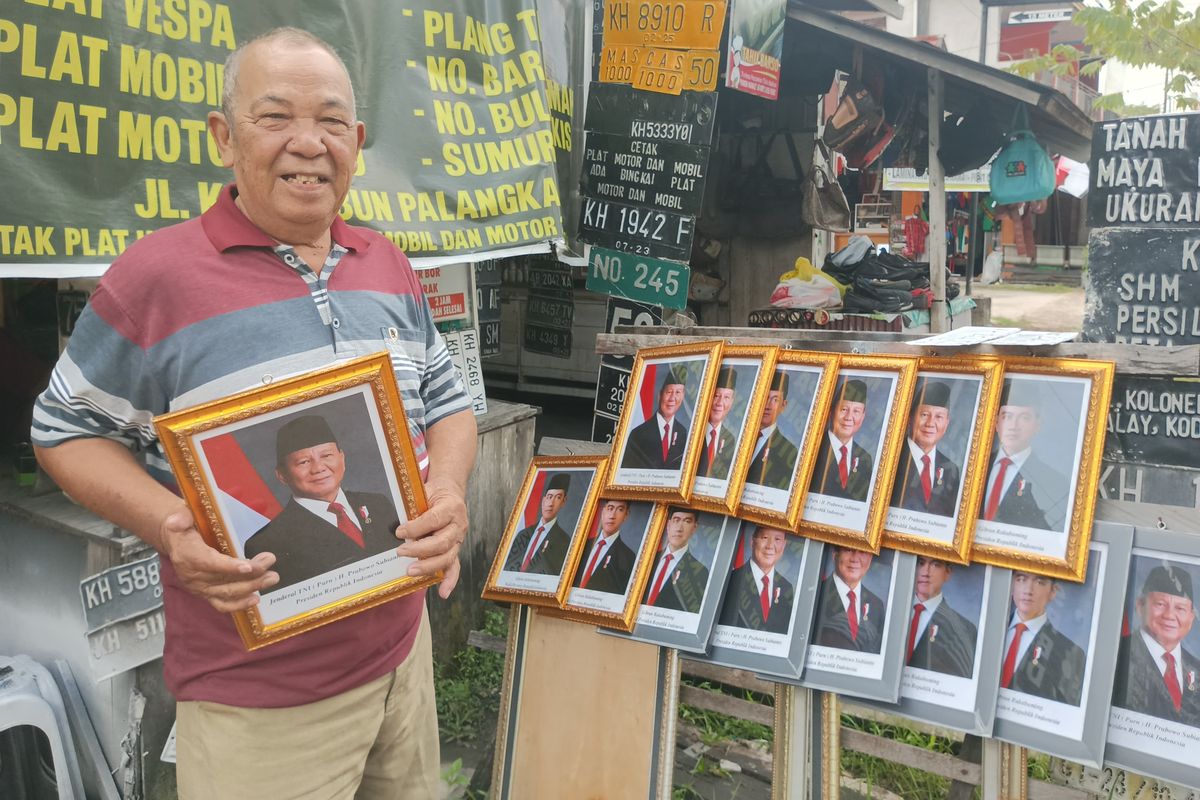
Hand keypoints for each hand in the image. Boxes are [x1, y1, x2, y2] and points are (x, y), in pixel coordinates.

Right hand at [160, 507, 277, 612]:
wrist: (175, 541)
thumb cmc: (182, 526)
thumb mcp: (179, 517)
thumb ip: (180, 519)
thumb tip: (177, 521)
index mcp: (187, 555)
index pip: (210, 564)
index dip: (230, 567)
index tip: (250, 567)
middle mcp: (193, 576)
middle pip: (224, 580)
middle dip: (251, 574)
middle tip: (270, 562)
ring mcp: (200, 588)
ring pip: (228, 592)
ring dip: (252, 586)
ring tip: (272, 578)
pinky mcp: (205, 594)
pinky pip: (222, 604)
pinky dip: (239, 604)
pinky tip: (256, 599)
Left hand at [395, 481, 467, 598]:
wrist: (450, 492)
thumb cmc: (433, 494)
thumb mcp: (424, 494)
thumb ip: (413, 508)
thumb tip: (395, 526)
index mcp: (451, 507)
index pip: (435, 519)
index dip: (417, 527)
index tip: (399, 532)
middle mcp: (458, 525)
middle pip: (442, 542)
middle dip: (420, 549)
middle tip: (400, 552)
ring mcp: (458, 540)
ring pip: (447, 556)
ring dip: (428, 566)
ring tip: (411, 571)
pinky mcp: (455, 550)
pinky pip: (454, 567)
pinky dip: (449, 581)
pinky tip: (443, 593)